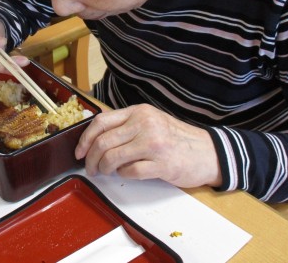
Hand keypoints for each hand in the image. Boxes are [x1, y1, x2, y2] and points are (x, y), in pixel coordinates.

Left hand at [75, 104, 221, 187]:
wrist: (208, 152)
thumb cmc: (175, 138)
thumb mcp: (150, 121)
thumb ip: (126, 125)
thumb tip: (94, 138)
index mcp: (139, 112)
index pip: (101, 122)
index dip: (85, 139)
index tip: (79, 152)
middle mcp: (145, 124)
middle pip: (103, 142)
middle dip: (90, 159)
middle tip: (90, 168)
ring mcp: (154, 144)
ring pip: (113, 157)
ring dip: (103, 169)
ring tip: (104, 173)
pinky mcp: (162, 164)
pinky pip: (130, 172)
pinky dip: (123, 175)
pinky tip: (126, 173)